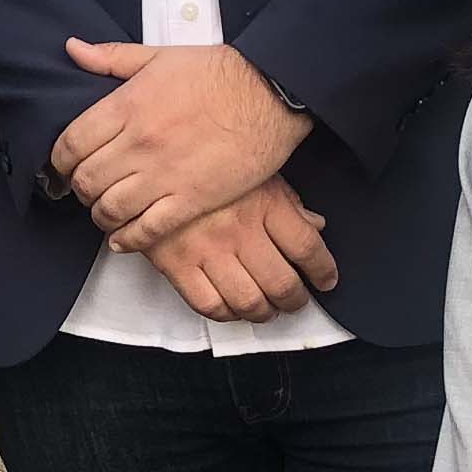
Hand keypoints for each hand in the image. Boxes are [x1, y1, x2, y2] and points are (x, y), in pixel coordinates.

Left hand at [52, 41, 309, 249]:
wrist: (270, 92)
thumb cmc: (217, 71)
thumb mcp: (158, 56)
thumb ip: (111, 57)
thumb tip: (73, 48)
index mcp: (126, 106)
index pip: (70, 144)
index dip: (59, 161)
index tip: (63, 166)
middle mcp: (139, 144)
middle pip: (86, 180)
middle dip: (79, 189)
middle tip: (86, 190)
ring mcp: (164, 175)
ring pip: (110, 209)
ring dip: (100, 216)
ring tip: (104, 213)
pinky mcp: (192, 200)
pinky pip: (147, 230)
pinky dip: (128, 239)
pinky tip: (122, 238)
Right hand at [139, 178, 335, 320]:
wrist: (145, 157)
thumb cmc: (204, 160)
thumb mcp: (254, 169)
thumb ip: (287, 201)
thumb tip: (316, 225)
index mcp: (264, 202)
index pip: (307, 247)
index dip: (323, 270)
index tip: (326, 279)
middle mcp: (238, 229)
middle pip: (282, 283)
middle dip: (295, 300)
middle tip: (296, 300)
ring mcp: (206, 250)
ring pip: (249, 301)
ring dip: (265, 312)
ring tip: (268, 308)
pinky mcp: (175, 264)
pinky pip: (208, 305)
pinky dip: (227, 314)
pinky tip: (232, 306)